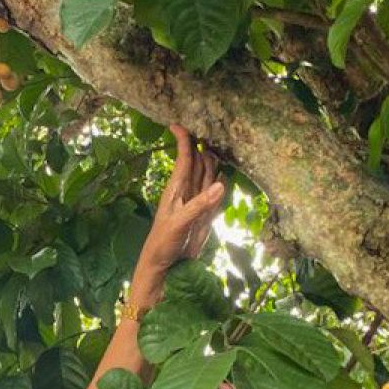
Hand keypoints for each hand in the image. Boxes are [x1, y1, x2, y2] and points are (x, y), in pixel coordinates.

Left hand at [131, 125, 225, 302]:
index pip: (183, 159)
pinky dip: (220, 183)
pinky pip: (214, 195)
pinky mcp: (204, 215)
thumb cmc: (163, 243)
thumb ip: (200, 205)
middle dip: (204, 146)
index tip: (179, 122)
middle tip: (212, 126)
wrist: (164, 265)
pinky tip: (225, 175)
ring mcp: (196, 202)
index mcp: (176, 189)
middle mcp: (187, 192)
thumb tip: (221, 184)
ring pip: (207, 176)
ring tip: (222, 144)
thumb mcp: (179, 223)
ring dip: (214, 162)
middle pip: (199, 163)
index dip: (183, 140)